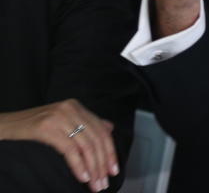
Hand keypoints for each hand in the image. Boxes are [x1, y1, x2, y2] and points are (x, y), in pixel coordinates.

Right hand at [0, 99, 117, 191]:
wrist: (3, 126)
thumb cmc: (31, 128)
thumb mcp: (62, 122)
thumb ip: (85, 123)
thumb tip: (109, 129)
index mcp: (76, 107)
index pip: (101, 131)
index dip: (110, 152)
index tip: (114, 170)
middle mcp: (71, 109)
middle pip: (96, 139)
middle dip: (103, 163)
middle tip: (104, 182)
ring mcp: (59, 117)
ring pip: (85, 145)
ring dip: (93, 168)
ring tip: (95, 184)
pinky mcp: (47, 128)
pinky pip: (70, 149)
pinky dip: (79, 165)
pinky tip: (83, 177)